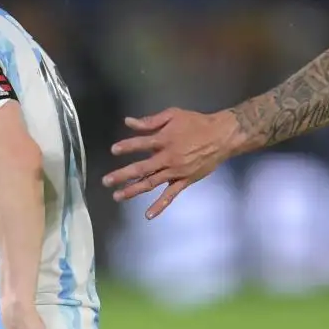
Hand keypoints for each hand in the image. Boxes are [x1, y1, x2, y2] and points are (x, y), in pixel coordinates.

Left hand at [102, 108, 238, 219]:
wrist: (222, 136)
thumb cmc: (196, 123)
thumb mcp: (173, 114)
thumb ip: (151, 120)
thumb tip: (129, 122)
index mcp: (164, 139)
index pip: (140, 143)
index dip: (127, 147)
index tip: (113, 151)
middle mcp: (167, 158)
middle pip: (141, 168)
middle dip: (122, 175)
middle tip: (106, 181)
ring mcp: (175, 172)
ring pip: (151, 183)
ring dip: (133, 190)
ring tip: (117, 196)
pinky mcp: (184, 181)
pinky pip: (170, 195)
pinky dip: (159, 206)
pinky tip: (148, 215)